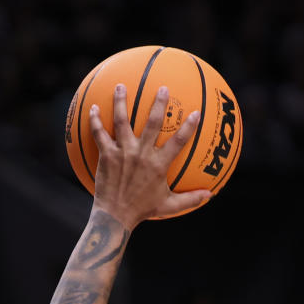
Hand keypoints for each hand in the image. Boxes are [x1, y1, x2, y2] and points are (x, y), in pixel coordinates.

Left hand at [90, 84, 211, 226]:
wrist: (115, 216)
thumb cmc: (143, 210)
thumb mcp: (169, 206)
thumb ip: (190, 199)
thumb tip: (211, 195)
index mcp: (159, 165)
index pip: (178, 142)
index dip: (188, 127)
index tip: (195, 113)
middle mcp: (141, 154)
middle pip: (152, 123)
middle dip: (159, 104)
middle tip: (163, 88)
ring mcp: (123, 152)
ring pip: (122, 121)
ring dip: (122, 102)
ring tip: (121, 86)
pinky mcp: (106, 155)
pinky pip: (99, 133)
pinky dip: (95, 120)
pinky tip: (93, 108)